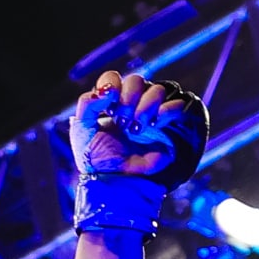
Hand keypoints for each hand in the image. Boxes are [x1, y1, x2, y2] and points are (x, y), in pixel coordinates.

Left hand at [70, 70, 208, 235]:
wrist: (119, 180)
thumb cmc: (98, 159)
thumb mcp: (82, 132)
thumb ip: (87, 105)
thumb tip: (106, 89)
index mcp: (108, 105)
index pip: (112, 78)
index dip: (112, 84)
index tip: (108, 103)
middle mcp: (130, 105)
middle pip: (137, 80)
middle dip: (128, 99)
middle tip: (122, 121)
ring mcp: (150, 113)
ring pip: (157, 90)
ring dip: (145, 107)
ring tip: (136, 129)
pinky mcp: (167, 124)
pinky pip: (176, 104)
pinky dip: (166, 112)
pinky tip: (155, 126)